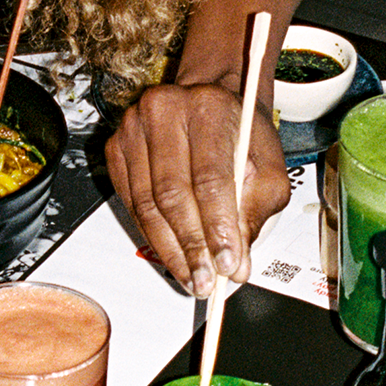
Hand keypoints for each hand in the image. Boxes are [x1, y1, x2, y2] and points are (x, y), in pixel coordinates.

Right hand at [105, 82, 290, 294]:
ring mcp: (134, 128)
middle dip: (191, 247)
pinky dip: (150, 234)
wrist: (210, 104)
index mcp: (209, 108)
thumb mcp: (267, 168)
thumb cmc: (240, 134)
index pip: (210, 179)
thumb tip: (236, 264)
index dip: (217, 228)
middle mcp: (166, 111)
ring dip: (169, 249)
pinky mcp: (117, 148)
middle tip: (205, 281)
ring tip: (190, 277)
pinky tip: (170, 253)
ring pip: (146, 204)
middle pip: (172, 195)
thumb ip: (255, 213)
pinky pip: (130, 202)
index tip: (227, 264)